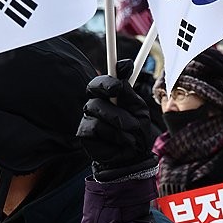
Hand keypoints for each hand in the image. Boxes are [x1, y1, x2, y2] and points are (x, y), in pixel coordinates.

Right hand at [78, 63, 160, 182]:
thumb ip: (129, 91)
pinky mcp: (84, 132)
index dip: (107, 78)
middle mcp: (96, 103)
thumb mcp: (139, 110)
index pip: (102, 81)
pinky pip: (96, 126)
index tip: (118, 82)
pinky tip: (121, 142)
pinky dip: (113, 134)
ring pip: (98, 107)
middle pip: (93, 86)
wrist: (133, 158)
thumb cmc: (136, 132)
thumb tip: (125, 64)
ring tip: (131, 132)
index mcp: (110, 97)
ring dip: (120, 120)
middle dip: (105, 87)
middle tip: (117, 92)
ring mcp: (88, 117)